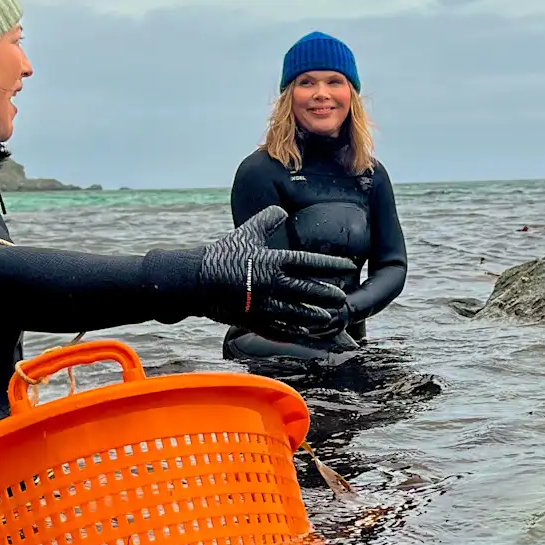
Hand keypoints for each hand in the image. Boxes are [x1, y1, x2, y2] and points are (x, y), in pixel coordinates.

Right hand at [198, 206, 350, 334]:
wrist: (196, 280)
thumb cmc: (222, 254)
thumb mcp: (246, 232)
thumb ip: (266, 220)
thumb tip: (281, 210)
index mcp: (273, 260)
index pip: (309, 262)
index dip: (330, 264)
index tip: (348, 266)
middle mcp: (272, 283)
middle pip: (308, 290)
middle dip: (327, 295)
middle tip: (342, 298)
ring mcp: (264, 305)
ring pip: (298, 314)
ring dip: (315, 316)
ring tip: (330, 318)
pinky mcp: (254, 321)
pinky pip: (280, 329)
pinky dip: (296, 333)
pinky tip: (307, 334)